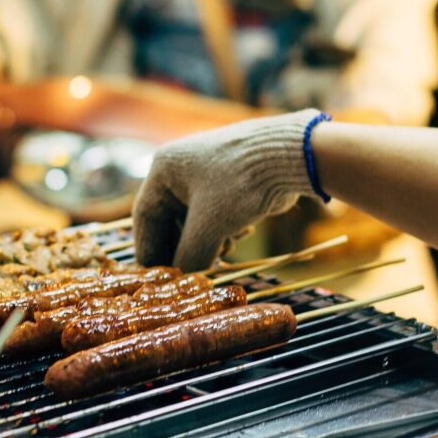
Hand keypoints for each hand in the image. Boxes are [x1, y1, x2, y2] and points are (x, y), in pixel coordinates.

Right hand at [133, 109, 325, 269]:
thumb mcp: (210, 226)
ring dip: (205, 242)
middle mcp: (180, 168)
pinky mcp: (229, 182)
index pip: (145, 215)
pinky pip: (214, 215)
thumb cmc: (242, 184)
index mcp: (164, 168)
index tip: (155, 277)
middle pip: (169, 220)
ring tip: (224, 250)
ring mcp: (206, 173)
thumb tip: (182, 281)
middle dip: (182, 247)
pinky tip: (239, 235)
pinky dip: (221, 231)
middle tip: (191, 274)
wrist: (292, 156)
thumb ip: (189, 256)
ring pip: (193, 220)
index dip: (149, 248)